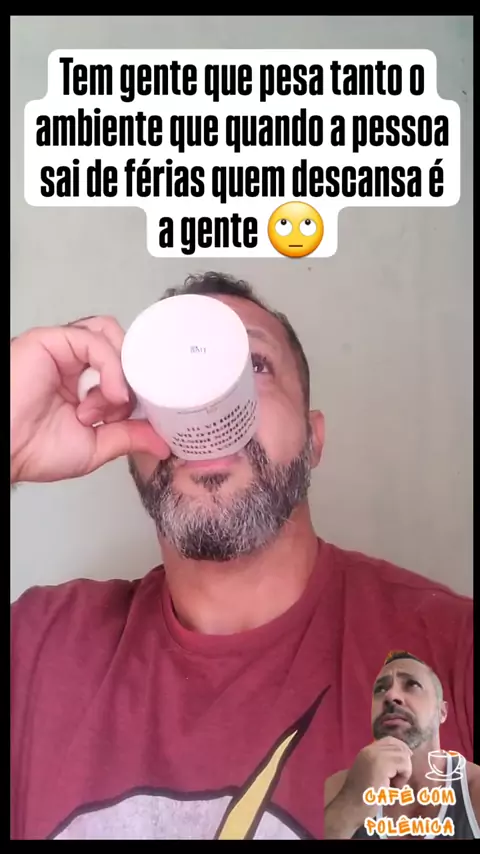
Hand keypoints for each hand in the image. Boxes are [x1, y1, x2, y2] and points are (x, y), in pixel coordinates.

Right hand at [10, 316, 170, 483]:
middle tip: (131, 407)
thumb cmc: (34, 450)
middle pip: (119, 346)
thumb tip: (162, 443)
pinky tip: (111, 394)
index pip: (123, 368)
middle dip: (133, 376)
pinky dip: (112, 366)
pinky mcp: (51, 341)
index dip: (138, 386)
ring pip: (109, 336)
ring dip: (123, 368)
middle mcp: (71, 363)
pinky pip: (94, 341)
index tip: (146, 412)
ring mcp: (62, 350)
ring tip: (118, 400)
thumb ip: (128, 437)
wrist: (5, 451)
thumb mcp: (96, 446)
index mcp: (80, 385)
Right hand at [341, 736, 412, 820]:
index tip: (404, 766)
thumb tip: (405, 757)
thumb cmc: (362, 797)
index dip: (401, 749)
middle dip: (404, 764)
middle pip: (399, 747)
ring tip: (393, 786)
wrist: (350, 808)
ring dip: (404, 772)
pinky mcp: (382, 765)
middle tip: (395, 782)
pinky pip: (404, 764)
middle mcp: (370, 749)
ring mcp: (376, 755)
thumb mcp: (373, 775)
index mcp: (367, 751)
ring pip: (404, 755)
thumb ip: (384, 765)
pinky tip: (393, 788)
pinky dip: (404, 777)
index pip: (390, 740)